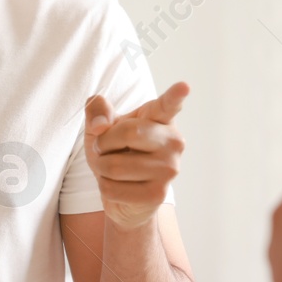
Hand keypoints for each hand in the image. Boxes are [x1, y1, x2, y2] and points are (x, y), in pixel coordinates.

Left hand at [85, 82, 189, 230]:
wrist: (123, 194)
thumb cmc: (115, 152)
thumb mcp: (100, 126)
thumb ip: (97, 111)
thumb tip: (100, 125)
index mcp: (161, 118)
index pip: (169, 105)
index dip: (176, 96)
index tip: (184, 86)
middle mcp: (173, 142)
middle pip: (128, 133)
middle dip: (103, 143)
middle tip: (106, 149)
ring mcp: (169, 169)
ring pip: (114, 166)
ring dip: (101, 168)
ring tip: (112, 168)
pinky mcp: (158, 194)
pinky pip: (112, 189)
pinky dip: (104, 188)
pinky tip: (119, 186)